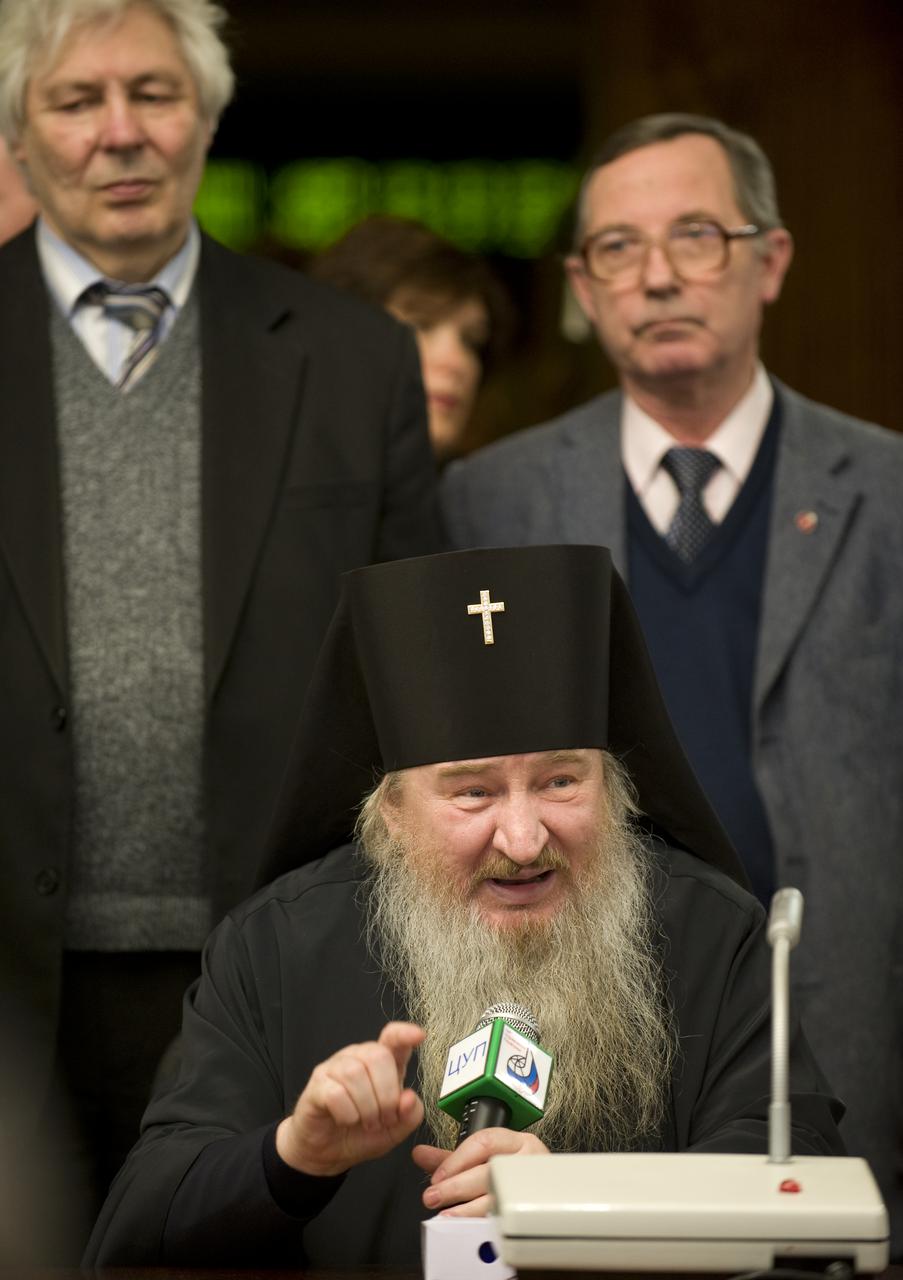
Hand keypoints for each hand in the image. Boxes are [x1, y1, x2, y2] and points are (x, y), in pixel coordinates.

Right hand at [276, 1021, 424, 1177]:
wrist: (328, 1154)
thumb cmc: (361, 1135)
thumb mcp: (395, 1131)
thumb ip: (410, 1115)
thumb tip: (409, 1098)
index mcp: (382, 1063)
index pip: (393, 1037)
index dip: (405, 1034)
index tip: (419, 1036)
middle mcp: (358, 1057)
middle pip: (378, 1056)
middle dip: (387, 1095)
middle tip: (384, 1119)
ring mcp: (335, 1067)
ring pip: (355, 1073)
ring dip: (367, 1108)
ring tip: (367, 1123)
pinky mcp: (318, 1083)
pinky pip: (336, 1092)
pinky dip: (348, 1114)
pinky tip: (346, 1121)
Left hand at [412, 1127, 548, 1216]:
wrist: (550, 1187)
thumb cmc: (515, 1169)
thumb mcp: (485, 1158)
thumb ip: (452, 1158)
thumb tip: (419, 1154)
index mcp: (517, 1141)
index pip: (484, 1142)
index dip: (457, 1160)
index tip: (436, 1176)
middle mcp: (528, 1161)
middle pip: (489, 1171)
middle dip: (457, 1186)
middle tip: (433, 1196)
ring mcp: (534, 1186)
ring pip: (499, 1197)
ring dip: (468, 1209)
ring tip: (447, 1215)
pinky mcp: (533, 1210)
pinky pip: (506, 1217)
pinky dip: (484, 1222)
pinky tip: (468, 1225)